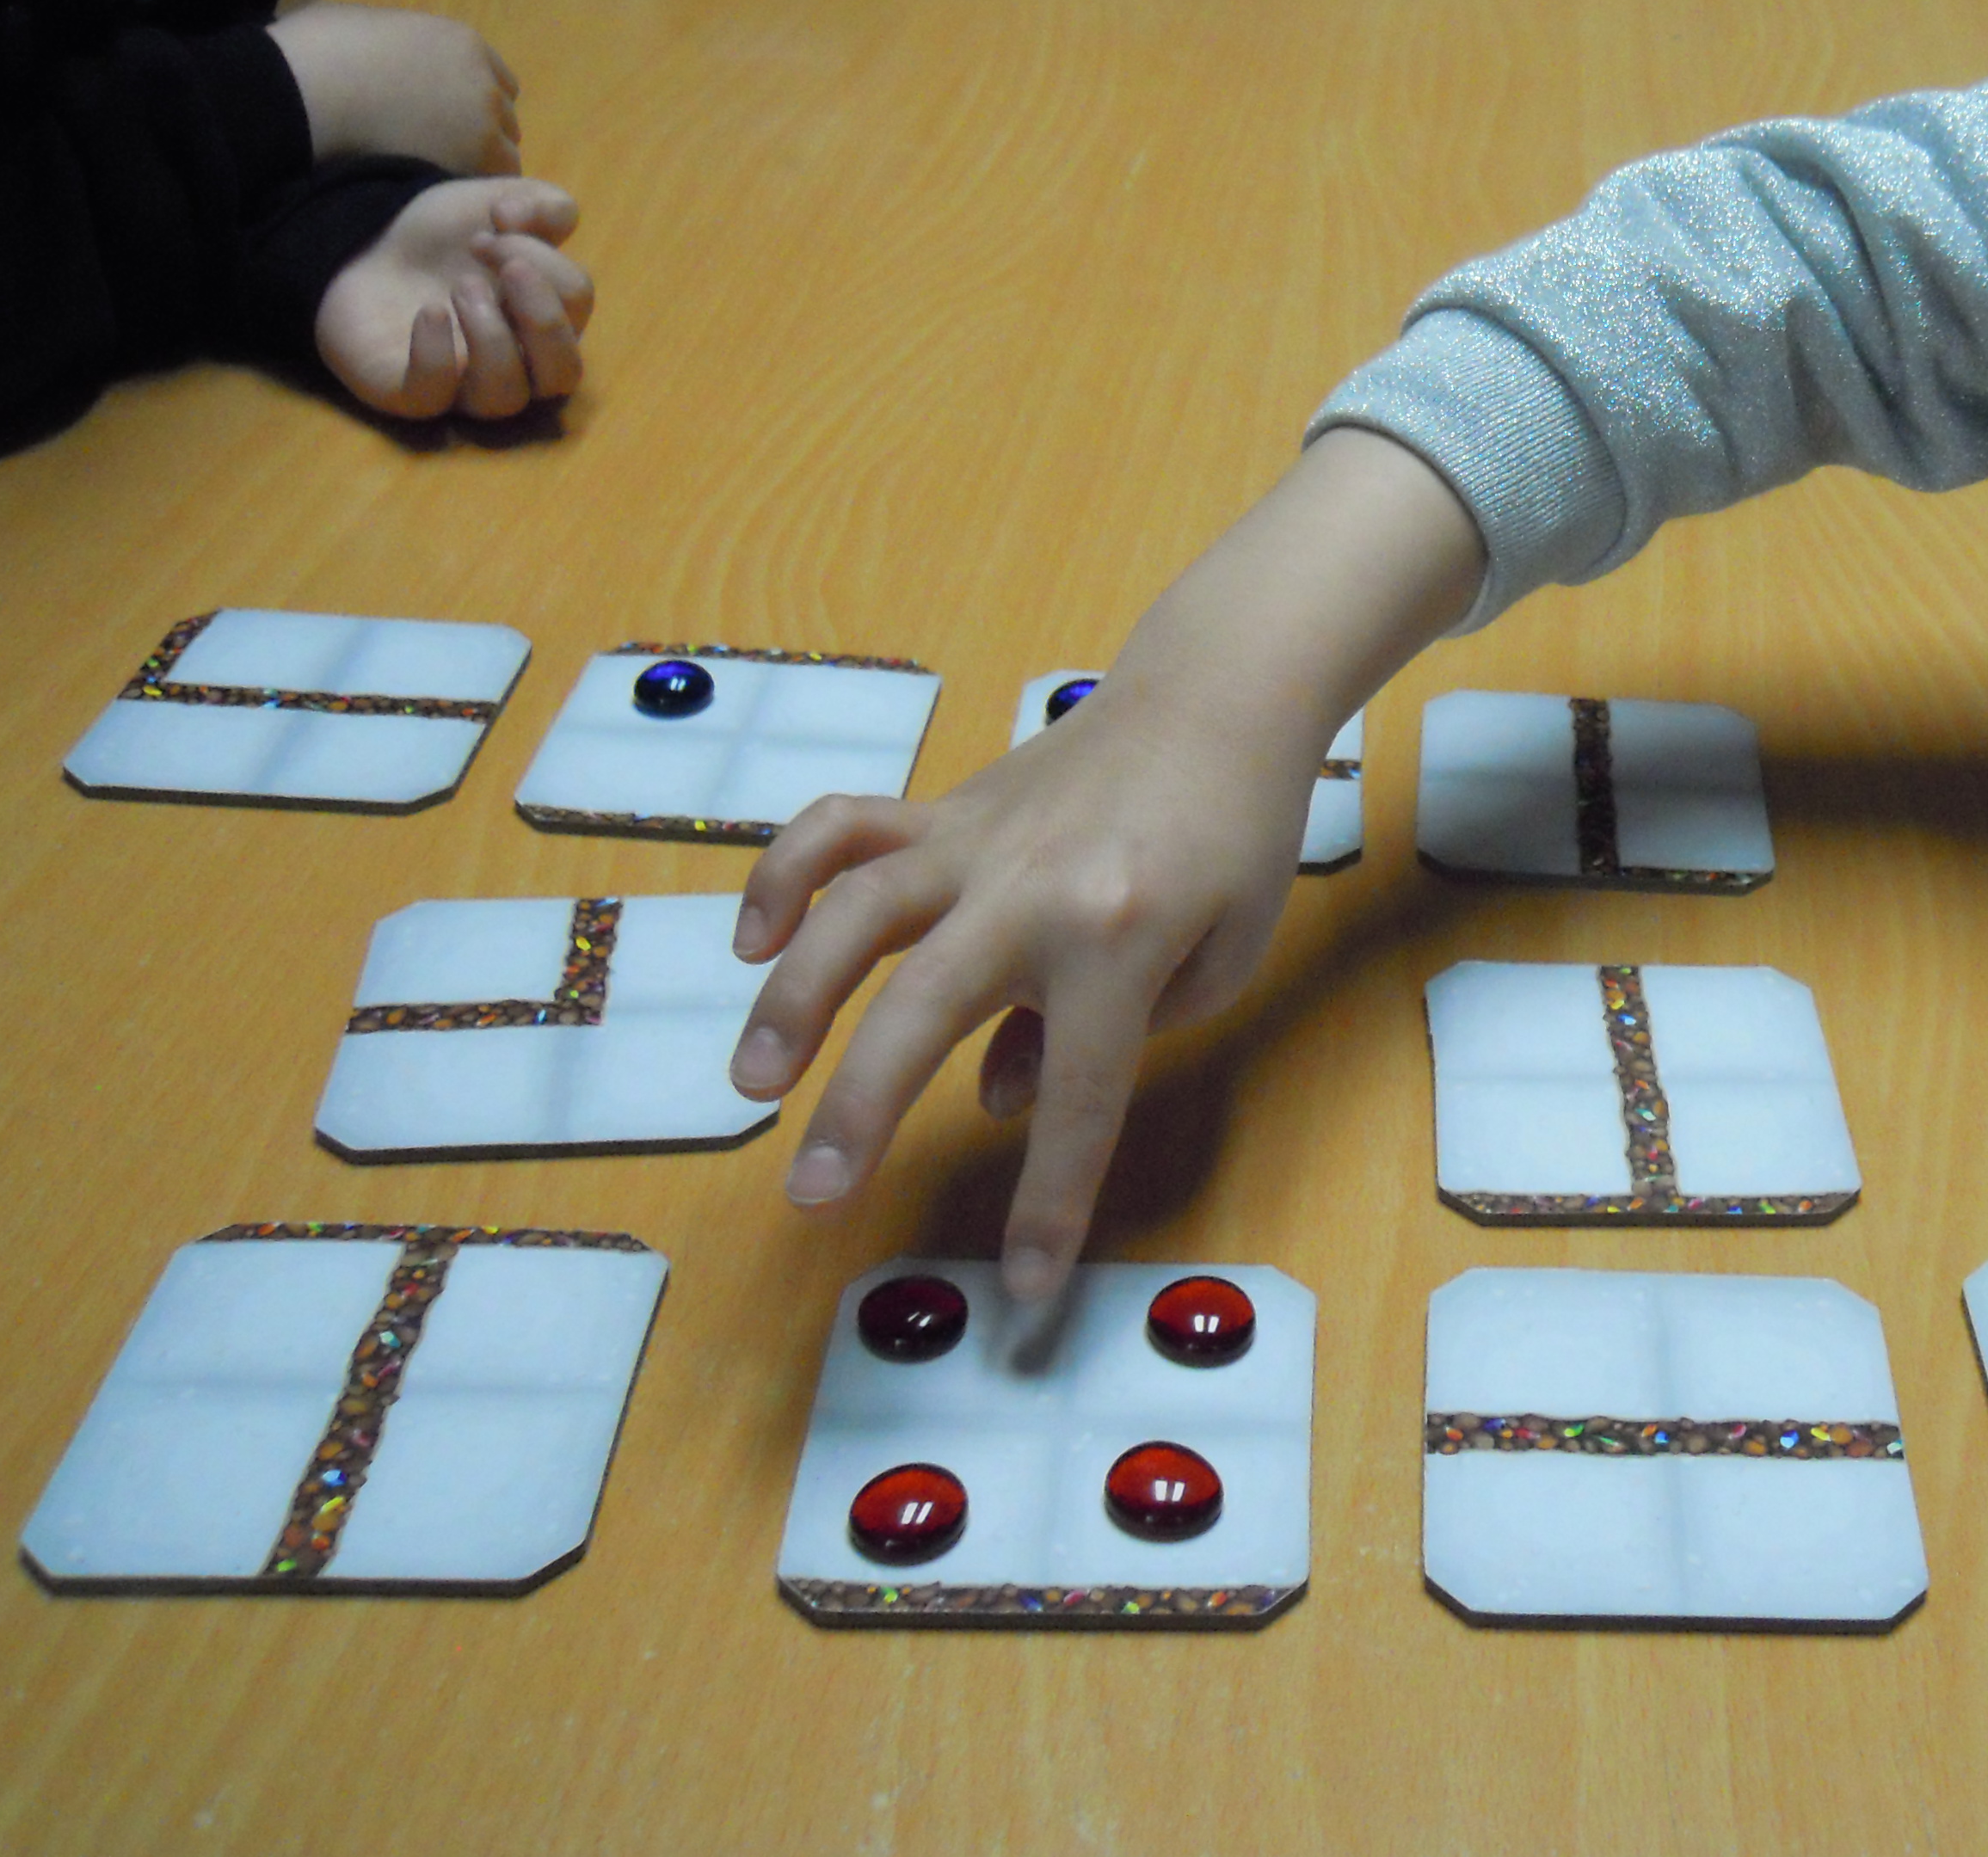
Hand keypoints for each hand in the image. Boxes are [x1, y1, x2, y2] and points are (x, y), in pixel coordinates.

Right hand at [270, 3, 519, 175]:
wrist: (297, 92)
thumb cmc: (314, 52)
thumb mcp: (368, 28)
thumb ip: (403, 48)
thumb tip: (393, 60)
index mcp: (462, 43)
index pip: (497, 83)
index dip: (474, 106)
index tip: (448, 123)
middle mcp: (483, 82)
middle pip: (504, 121)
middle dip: (479, 138)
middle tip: (438, 157)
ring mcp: (482, 123)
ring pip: (503, 157)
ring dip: (475, 169)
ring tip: (434, 182)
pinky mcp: (470, 161)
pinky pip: (486, 184)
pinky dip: (467, 191)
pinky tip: (435, 197)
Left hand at [313, 178, 591, 420]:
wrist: (368, 244)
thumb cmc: (447, 237)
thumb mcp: (503, 202)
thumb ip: (542, 204)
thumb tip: (520, 217)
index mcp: (547, 318)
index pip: (576, 303)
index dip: (544, 256)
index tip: (498, 220)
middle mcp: (517, 362)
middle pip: (562, 374)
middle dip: (541, 316)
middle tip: (503, 264)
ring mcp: (463, 385)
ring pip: (504, 397)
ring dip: (492, 336)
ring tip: (460, 287)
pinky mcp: (407, 392)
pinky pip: (430, 399)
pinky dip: (435, 357)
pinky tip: (429, 313)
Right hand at [727, 429, 1486, 1305]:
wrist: (1217, 698)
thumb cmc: (1234, 839)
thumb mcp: (1218, 957)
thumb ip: (1114, 1038)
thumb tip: (1001, 1098)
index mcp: (1122, 940)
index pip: (1080, 1097)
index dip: (1050, 1200)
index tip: (1022, 1289)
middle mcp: (1034, 891)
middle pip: (929, 1007)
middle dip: (863, 1109)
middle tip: (811, 1196)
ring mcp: (976, 842)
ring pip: (857, 913)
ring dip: (794, 997)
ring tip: (753, 1081)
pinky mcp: (945, 809)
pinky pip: (846, 831)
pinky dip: (788, 877)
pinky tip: (755, 942)